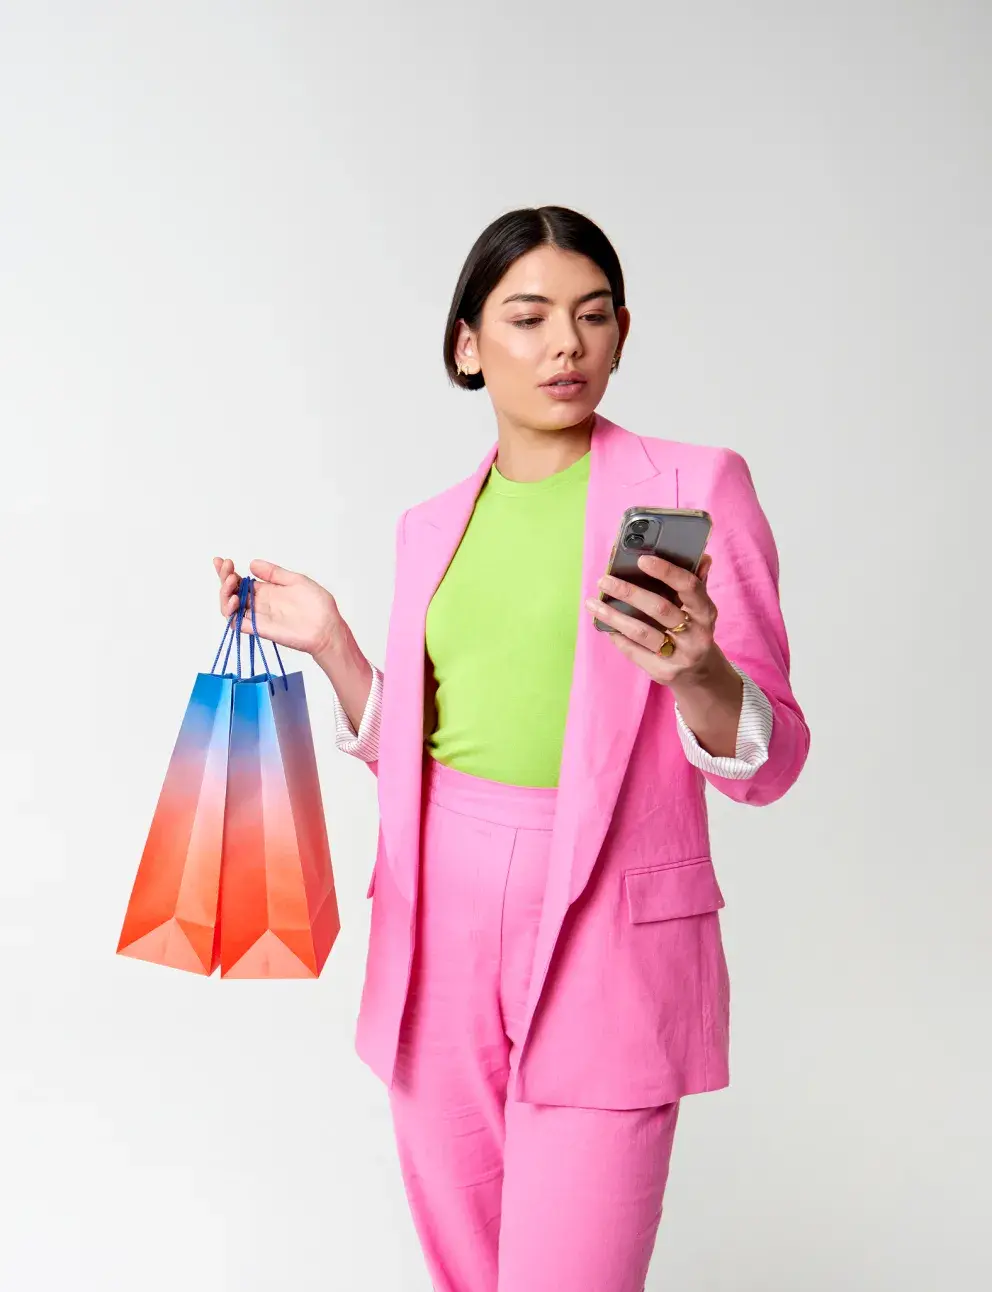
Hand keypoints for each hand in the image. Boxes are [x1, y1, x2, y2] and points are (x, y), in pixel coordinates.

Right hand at [212, 557, 344, 656]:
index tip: (223, 560)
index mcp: (266, 591)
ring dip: (224, 594)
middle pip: (231, 592)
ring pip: (229, 608)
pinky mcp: (260, 629)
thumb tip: (252, 563)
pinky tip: (234, 600)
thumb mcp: (296, 580)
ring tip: (231, 583)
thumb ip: (274, 574)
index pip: (239, 581)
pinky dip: (230, 613)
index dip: (227, 571)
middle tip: (228, 568)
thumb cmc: (317, 606)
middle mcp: (259, 604)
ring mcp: (258, 616)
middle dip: (223, 578)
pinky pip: (238, 624)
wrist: (327, 626)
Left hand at [584, 553, 721, 682]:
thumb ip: (696, 583)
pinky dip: (617, 636)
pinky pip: (634, 651)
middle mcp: (696, 634)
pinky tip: (604, 625)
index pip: (689, 586)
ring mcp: (680, 655)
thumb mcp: (700, 609)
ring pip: (642, 632)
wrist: (701, 674)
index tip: (641, 559)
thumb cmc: (694, 631)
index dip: (666, 571)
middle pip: (660, 609)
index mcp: (706, 612)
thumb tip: (702, 556)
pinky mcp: (663, 671)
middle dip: (629, 592)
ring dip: (614, 616)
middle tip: (604, 580)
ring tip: (592, 603)